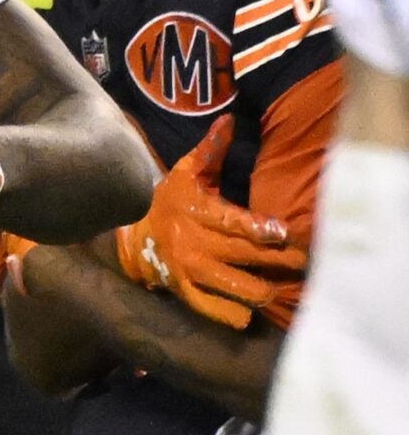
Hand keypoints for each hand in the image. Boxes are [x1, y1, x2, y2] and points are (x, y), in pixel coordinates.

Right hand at [115, 118, 307, 330]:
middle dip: (281, 261)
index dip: (261, 230)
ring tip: (282, 288)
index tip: (283, 233)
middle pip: (247, 256)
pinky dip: (235, 315)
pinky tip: (249, 312)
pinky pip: (215, 310)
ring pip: (238, 288)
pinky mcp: (186, 292)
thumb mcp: (185, 172)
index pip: (235, 224)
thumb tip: (230, 119)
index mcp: (199, 213)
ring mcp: (192, 272)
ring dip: (264, 290)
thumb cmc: (169, 201)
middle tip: (303, 261)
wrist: (131, 236)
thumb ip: (210, 149)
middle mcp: (196, 244)